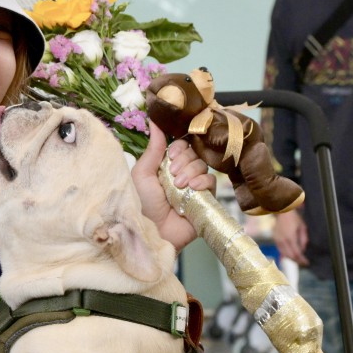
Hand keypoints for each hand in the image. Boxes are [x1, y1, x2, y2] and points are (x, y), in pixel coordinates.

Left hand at [132, 124, 215, 251]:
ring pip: (203, 167)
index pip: (181, 147)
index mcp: (165, 167)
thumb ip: (154, 147)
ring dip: (191, 173)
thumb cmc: (140, 204)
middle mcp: (181, 176)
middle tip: (172, 177)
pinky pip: (212, 183)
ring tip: (178, 187)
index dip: (179, 149)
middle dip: (184, 162)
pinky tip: (193, 190)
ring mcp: (193, 189)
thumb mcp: (142, 173)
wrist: (150, 232)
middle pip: (194, 154)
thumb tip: (155, 119)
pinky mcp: (205, 202)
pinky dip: (203, 182)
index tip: (171, 156)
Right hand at [273, 210, 308, 266]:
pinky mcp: (275, 239)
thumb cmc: (294, 219)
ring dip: (291, 258)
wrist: (282, 212)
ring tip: (297, 260)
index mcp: (291, 238)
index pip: (297, 253)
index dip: (302, 259)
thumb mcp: (303, 228)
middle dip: (297, 261)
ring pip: (284, 254)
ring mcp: (277, 240)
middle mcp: (283, 241)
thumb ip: (303, 240)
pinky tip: (290, 255)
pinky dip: (285, 254)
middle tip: (303, 263)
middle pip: (290, 256)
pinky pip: (280, 250)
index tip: (307, 263)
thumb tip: (303, 250)